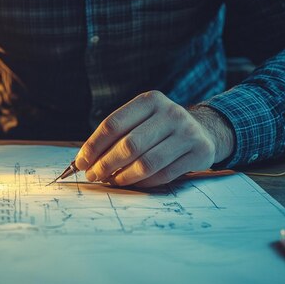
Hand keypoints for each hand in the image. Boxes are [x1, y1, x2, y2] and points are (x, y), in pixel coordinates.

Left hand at [74, 91, 234, 187]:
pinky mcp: (199, 152)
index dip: (93, 146)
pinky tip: (131, 183)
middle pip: (129, 145)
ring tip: (110, 181)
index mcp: (150, 100)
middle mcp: (170, 113)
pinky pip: (163, 175)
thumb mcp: (141, 119)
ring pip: (146, 163)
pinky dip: (143, 182)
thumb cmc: (160, 128)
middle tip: (93, 176)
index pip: (113, 124)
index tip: (81, 162)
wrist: (203, 130)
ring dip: (123, 177)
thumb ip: (117, 135)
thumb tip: (84, 160)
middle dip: (105, 164)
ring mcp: (187, 133)